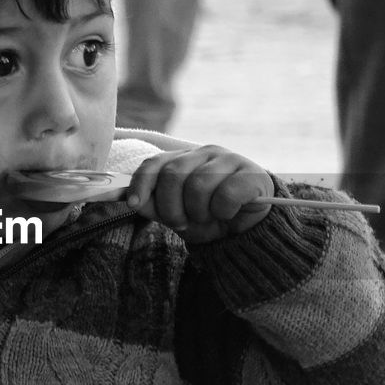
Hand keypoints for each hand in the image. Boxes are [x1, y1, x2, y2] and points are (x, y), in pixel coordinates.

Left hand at [126, 145, 274, 243]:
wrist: (246, 231)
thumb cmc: (208, 219)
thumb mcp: (176, 215)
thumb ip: (153, 205)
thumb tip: (132, 200)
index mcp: (183, 159)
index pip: (154, 163)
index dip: (140, 183)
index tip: (133, 204)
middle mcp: (204, 153)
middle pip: (173, 175)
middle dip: (171, 207)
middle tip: (181, 223)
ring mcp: (229, 160)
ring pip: (198, 185)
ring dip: (198, 212)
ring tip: (207, 218)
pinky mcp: (252, 174)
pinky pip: (226, 195)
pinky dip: (222, 212)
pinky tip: (228, 214)